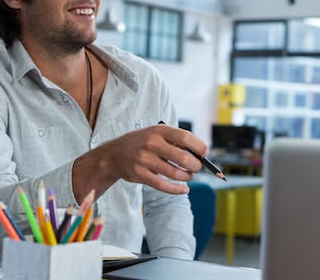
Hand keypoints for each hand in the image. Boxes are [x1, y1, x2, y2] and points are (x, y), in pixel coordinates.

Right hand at [72, 123, 208, 198]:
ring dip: (187, 177)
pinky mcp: (140, 174)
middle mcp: (152, 143)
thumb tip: (201, 153)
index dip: (199, 147)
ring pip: (175, 173)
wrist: (114, 154)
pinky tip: (184, 189)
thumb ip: (176, 140)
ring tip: (188, 176)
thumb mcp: (156, 134)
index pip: (185, 138)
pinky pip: (163, 185)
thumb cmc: (143, 143)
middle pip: (183, 158)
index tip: (205, 153)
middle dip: (196, 165)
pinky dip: (177, 189)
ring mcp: (144, 159)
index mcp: (159, 130)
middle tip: (197, 168)